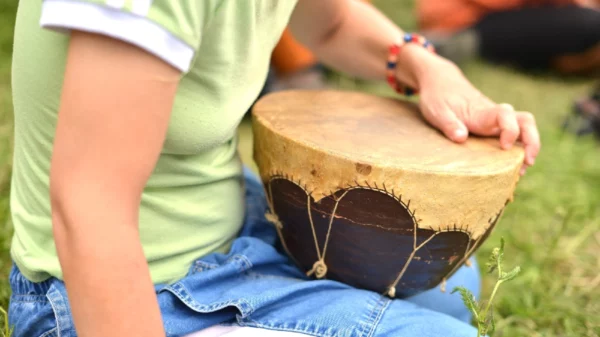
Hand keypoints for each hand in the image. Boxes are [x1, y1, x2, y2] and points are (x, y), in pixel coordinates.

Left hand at [401, 50, 540, 174]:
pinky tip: (510, 166)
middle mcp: (494, 115)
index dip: (510, 130)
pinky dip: (517, 148)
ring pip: (523, 128)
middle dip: (532, 141)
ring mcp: (495, 120)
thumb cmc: (438, 97)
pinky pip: (513, 134)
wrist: (440, 81)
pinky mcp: (492, 125)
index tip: (504, 146)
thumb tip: (461, 138)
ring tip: (521, 171)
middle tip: (527, 163)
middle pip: (525, 121)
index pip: (505, 115)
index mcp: (481, 112)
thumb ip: (449, 124)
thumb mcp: (437, 111)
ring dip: (528, 147)